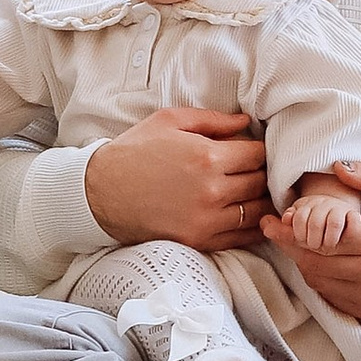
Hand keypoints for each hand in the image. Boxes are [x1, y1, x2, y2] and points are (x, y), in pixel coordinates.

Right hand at [86, 106, 269, 253]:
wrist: (100, 192)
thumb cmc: (134, 151)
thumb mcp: (169, 120)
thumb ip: (212, 120)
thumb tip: (244, 121)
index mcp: (207, 157)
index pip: (258, 155)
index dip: (258, 150)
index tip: (251, 151)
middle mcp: (212, 190)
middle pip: (260, 183)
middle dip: (260, 174)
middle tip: (252, 170)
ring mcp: (206, 219)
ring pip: (255, 211)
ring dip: (258, 200)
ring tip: (251, 192)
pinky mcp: (198, 240)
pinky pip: (240, 237)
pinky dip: (250, 227)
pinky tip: (246, 216)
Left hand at [270, 162, 360, 320]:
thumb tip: (336, 167)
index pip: (327, 236)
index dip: (296, 228)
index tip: (277, 218)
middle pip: (317, 261)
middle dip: (290, 245)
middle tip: (274, 230)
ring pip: (321, 282)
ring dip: (303, 263)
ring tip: (295, 244)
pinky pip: (333, 298)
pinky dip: (320, 281)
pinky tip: (318, 263)